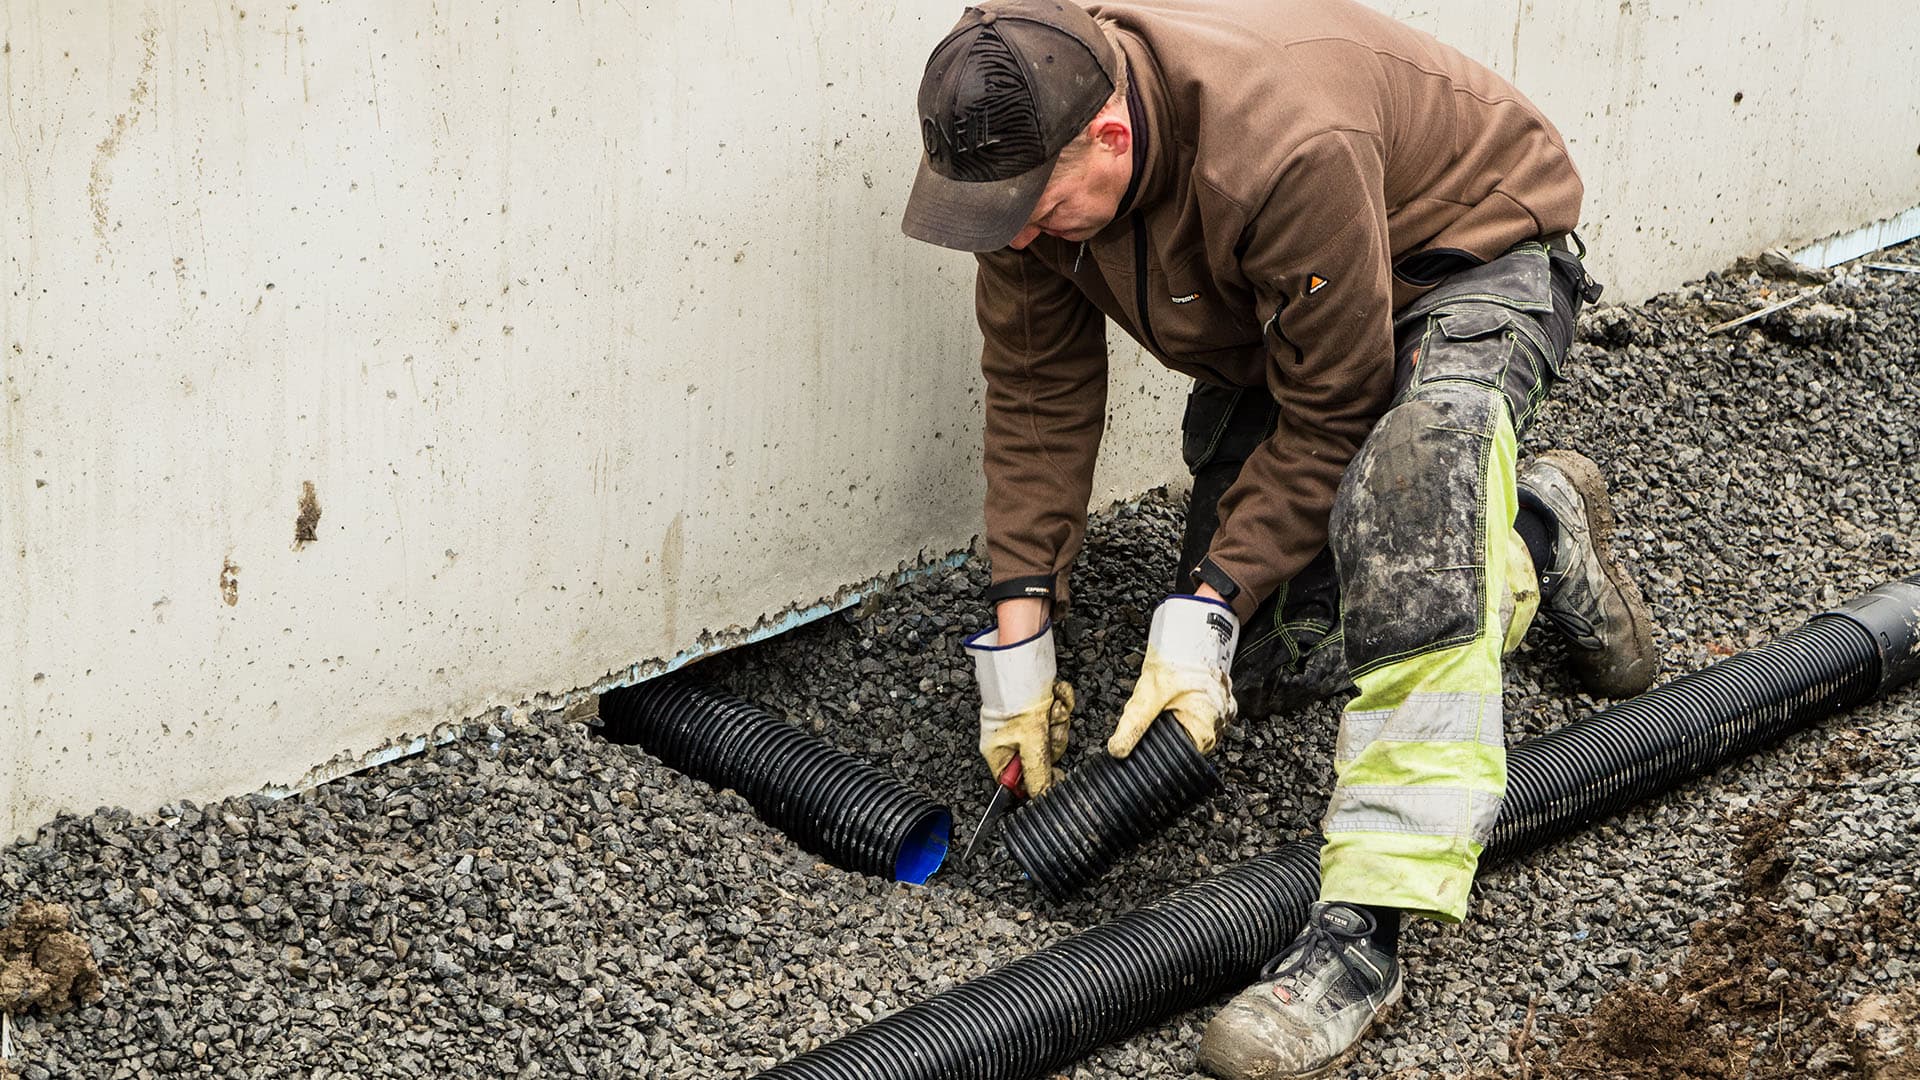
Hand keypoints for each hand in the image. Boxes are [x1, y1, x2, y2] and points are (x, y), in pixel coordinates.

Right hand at [965, 623, 1074, 795]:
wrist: (1021, 659)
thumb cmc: (1015, 697)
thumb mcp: (1031, 741)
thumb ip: (1037, 774)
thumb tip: (1042, 798)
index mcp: (999, 752)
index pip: (1018, 781)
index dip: (1039, 781)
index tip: (1057, 777)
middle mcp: (1011, 738)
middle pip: (1042, 757)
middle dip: (1053, 740)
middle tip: (1051, 727)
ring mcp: (1026, 721)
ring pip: (1053, 734)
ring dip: (1059, 719)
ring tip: (1052, 706)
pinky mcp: (1039, 705)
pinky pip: (1058, 714)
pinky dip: (1062, 702)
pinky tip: (1056, 694)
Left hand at [1109, 594, 1239, 757]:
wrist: (1198, 627)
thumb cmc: (1178, 659)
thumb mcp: (1148, 694)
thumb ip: (1133, 725)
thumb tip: (1117, 750)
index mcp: (1207, 728)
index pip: (1184, 756)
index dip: (1164, 748)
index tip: (1152, 737)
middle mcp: (1222, 721)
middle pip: (1189, 738)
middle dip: (1170, 728)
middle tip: (1160, 708)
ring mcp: (1225, 708)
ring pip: (1196, 724)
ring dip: (1179, 716)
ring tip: (1170, 698)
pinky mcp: (1223, 696)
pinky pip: (1205, 710)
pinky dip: (1190, 705)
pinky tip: (1180, 694)